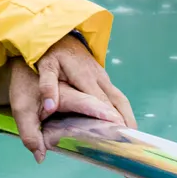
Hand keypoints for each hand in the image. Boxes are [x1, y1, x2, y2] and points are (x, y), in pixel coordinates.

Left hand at [10, 35, 136, 162]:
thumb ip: (47, 86)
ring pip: (120, 99)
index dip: (112, 121)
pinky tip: (122, 123)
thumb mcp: (44, 66)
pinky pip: (116, 96)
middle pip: (117, 103)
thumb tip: (50, 108)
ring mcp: (103, 76)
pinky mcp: (102, 77)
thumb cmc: (49, 52)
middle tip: (132, 145)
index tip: (119, 139)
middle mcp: (99, 77)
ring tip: (131, 139)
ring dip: (128, 117)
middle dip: (126, 123)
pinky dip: (122, 111)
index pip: (102, 103)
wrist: (58, 32)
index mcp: (86, 77)